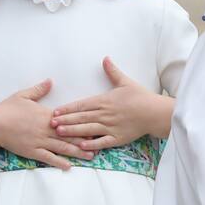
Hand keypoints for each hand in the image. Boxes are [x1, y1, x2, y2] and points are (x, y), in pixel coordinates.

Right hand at [0, 80, 93, 170]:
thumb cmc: (8, 109)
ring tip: (91, 156)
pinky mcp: (32, 151)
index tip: (96, 124)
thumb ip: (39, 89)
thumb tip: (50, 81)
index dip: (83, 123)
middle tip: (101, 143)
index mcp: (47, 115)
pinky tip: (69, 166)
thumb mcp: (24, 95)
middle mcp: (47, 129)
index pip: (69, 120)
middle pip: (70, 135)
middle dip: (86, 140)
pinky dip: (59, 162)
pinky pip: (48, 158)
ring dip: (77, 152)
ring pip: (62, 148)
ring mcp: (40, 141)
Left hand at [51, 57, 172, 149]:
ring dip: (73, 131)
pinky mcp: (117, 138)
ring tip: (60, 133)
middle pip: (81, 117)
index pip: (82, 105)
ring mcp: (110, 127)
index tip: (55, 111)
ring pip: (88, 129)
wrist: (154, 112)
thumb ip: (112, 71)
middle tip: (50, 123)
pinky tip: (81, 146)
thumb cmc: (140, 97)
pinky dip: (91, 144)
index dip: (67, 108)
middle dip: (65, 120)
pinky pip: (102, 142)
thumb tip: (105, 58)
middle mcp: (105, 114)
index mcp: (104, 100)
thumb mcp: (125, 82)